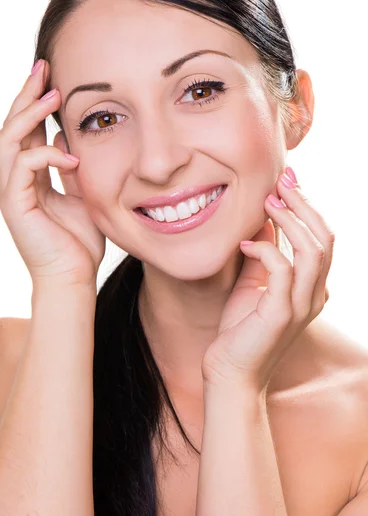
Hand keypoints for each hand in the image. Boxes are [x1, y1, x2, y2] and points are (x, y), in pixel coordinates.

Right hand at [0, 59, 105, 286]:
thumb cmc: (78, 242)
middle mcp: (15, 180)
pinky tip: (72, 156)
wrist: (73, 277)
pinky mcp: (13, 205)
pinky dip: (46, 154)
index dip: (36, 102)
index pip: (27, 130)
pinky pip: (23, 166)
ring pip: (7, 140)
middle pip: (11, 126)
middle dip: (26, 95)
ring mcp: (11, 192)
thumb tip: (68, 138)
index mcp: (30, 177)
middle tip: (43, 67)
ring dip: (29, 114)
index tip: (52, 76)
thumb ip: (71, 168)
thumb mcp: (81, 194)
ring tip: (52, 94)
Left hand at [201, 168, 334, 392]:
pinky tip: (243, 246)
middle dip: (304, 204)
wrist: (230, 374)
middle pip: (326, 238)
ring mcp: (301, 306)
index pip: (323, 238)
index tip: (286, 181)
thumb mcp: (253, 283)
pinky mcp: (280, 315)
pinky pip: (282, 270)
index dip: (308, 206)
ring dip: (291, 220)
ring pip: (313, 251)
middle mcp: (314, 295)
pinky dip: (265, 250)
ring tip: (267, 202)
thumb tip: (262, 218)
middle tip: (281, 181)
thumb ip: (264, 253)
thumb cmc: (240, 330)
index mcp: (312, 287)